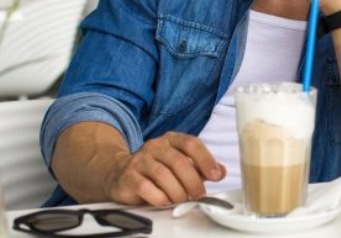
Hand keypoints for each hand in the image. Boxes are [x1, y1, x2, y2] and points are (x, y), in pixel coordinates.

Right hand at [105, 132, 225, 205]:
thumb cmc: (156, 169)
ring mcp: (140, 160)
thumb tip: (221, 171)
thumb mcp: (181, 165)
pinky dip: (160, 198)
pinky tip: (164, 202)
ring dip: (177, 192)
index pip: (191, 144)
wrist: (119, 174)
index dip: (206, 160)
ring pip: (163, 175)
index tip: (216, 176)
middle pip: (179, 161)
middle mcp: (155, 146)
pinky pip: (146, 188)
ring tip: (182, 200)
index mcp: (171, 139)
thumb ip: (201, 168)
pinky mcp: (128, 177)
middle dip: (193, 181)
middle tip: (199, 195)